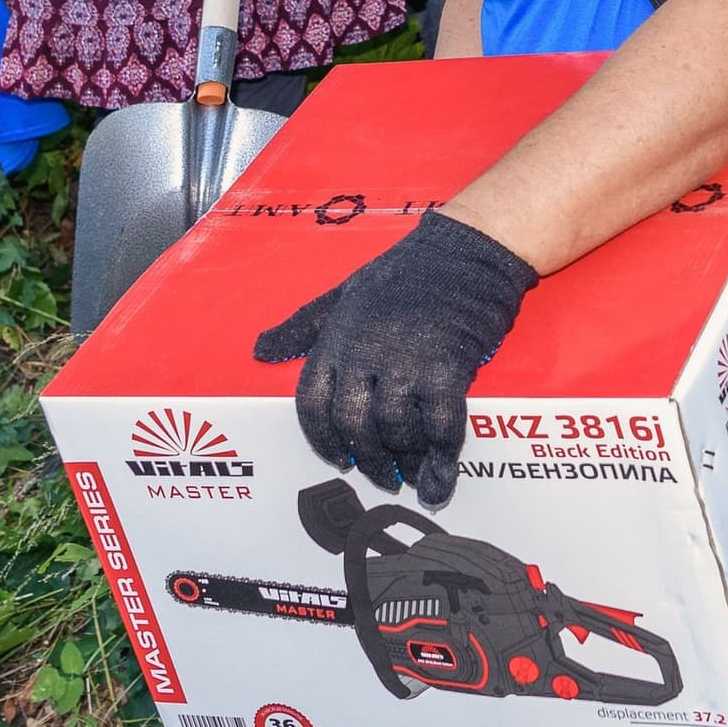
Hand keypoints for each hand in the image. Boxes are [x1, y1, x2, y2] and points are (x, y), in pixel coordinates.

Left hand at [254, 209, 536, 506]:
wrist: (467, 250)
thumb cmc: (406, 271)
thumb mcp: (344, 292)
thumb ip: (304, 325)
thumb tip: (261, 349)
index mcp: (336, 338)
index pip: (312, 404)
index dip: (323, 440)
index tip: (340, 459)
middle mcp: (365, 354)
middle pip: (353, 426)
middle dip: (369, 459)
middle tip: (384, 476)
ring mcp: (406, 363)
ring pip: (394, 431)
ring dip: (405, 460)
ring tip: (415, 472)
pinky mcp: (447, 370)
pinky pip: (440, 427)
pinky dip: (442, 459)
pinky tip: (443, 475)